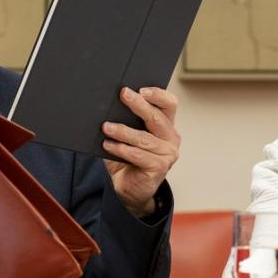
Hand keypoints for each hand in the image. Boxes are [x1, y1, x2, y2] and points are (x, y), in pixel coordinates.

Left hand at [102, 87, 179, 217]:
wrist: (129, 187)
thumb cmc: (127, 158)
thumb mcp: (127, 136)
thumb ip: (124, 121)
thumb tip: (107, 106)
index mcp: (166, 125)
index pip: (169, 104)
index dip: (158, 94)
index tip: (141, 89)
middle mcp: (171, 138)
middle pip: (157, 117)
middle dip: (138, 104)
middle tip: (123, 94)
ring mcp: (168, 154)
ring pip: (144, 138)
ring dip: (123, 131)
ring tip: (106, 127)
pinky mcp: (159, 168)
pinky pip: (138, 155)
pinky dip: (121, 149)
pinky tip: (108, 145)